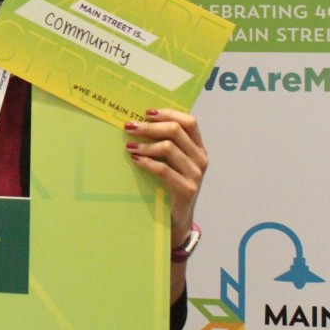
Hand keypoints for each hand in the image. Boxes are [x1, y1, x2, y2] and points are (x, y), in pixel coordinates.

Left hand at [125, 109, 206, 241]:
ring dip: (145, 145)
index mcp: (198, 147)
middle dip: (150, 127)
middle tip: (129, 127)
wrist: (177, 216)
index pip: (189, 121)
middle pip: (176, 131)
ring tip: (129, 146)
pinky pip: (163, 169)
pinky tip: (135, 160)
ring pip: (169, 147)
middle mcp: (200, 158)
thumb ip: (164, 143)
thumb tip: (138, 122)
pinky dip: (147, 162)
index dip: (168, 114)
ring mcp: (196, 174)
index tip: (146, 112)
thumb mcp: (172, 161)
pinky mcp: (187, 188)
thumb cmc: (170, 183)